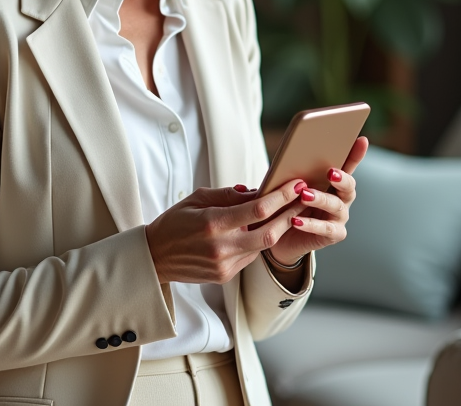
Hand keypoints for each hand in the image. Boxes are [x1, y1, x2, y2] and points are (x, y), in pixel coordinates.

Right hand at [145, 178, 305, 284]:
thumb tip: (255, 190)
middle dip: (291, 214)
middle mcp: (221, 247)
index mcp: (212, 223)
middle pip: (269, 232)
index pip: (257, 209)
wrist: (154, 258)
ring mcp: (224, 265)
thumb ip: (228, 195)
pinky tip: (265, 229)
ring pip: (262, 246)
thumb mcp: (196, 199)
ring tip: (292, 211)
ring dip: (279, 228)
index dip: (281, 196)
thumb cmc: (174, 223)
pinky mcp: (225, 276)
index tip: (296, 183)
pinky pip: (251, 256)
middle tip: (306, 199)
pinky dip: (259, 241)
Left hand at [267, 135, 369, 266]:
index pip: (347, 164)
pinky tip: (295, 220)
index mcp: (333, 182)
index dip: (355, 153)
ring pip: (336, 206)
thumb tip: (286, 156)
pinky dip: (310, 224)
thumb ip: (290, 173)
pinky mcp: (334, 235)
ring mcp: (339, 217)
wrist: (281, 236)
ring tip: (304, 195)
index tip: (361, 140)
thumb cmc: (285, 205)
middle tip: (329, 172)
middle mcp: (342, 198)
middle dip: (341, 178)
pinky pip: (325, 228)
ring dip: (320, 199)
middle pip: (348, 186)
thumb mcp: (286, 186)